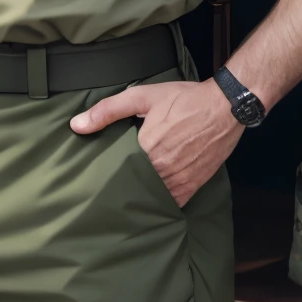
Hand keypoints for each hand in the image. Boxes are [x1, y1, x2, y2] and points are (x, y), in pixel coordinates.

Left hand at [70, 78, 243, 206]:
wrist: (225, 107)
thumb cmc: (184, 99)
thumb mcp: (143, 96)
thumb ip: (108, 110)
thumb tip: (77, 125)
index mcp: (146, 149)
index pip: (115, 171)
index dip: (104, 174)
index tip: (93, 178)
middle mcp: (162, 170)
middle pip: (132, 187)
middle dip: (119, 188)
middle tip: (104, 191)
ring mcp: (178, 181)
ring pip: (150, 199)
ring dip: (138, 198)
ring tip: (124, 198)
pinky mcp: (192, 186)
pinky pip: (171, 203)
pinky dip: (160, 204)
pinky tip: (150, 202)